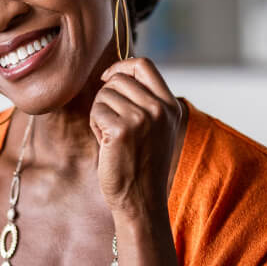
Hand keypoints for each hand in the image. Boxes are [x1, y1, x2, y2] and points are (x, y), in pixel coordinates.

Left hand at [91, 57, 183, 219]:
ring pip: (104, 94)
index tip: (106, 78)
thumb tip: (116, 72)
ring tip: (111, 137)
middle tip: (110, 124)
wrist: (141, 200)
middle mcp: (160, 109)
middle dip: (106, 97)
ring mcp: (142, 118)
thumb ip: (145, 101)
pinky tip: (106, 145)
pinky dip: (95, 126)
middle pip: (119, 79)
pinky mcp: (122, 130)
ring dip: (100, 113)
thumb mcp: (155, 128)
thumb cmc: (141, 165)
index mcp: (171, 106)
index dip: (121, 66)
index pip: (144, 65)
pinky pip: (96, 111)